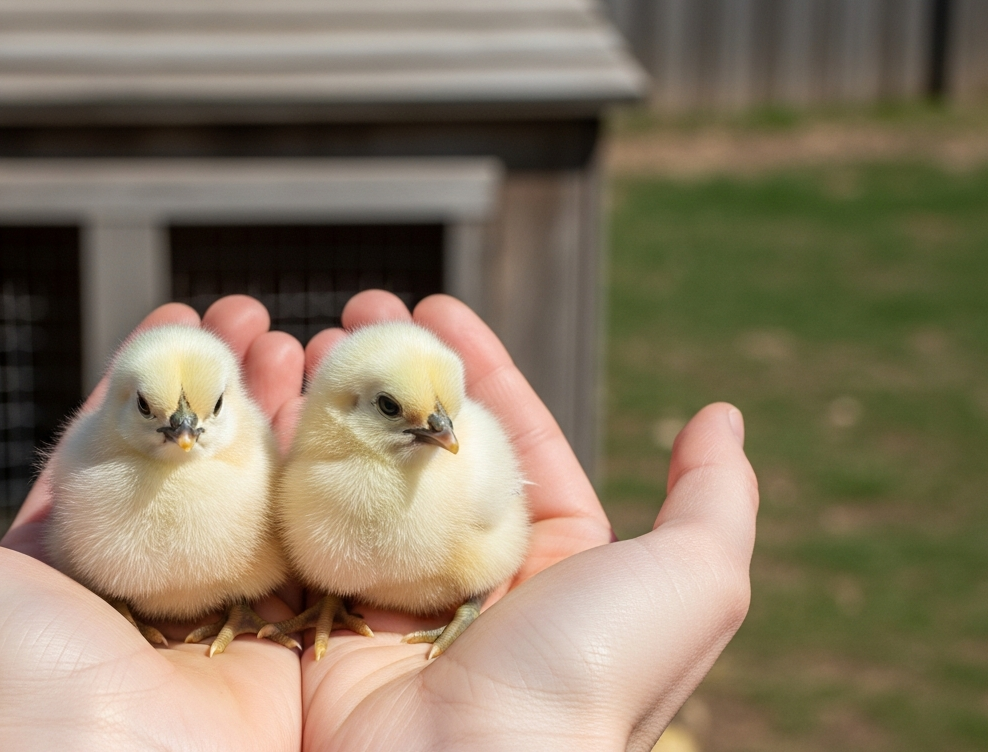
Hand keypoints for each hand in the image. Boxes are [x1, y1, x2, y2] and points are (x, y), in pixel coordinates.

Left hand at [0, 296, 306, 751]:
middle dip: (217, 382)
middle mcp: (138, 587)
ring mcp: (213, 612)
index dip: (135, 384)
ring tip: (298, 342)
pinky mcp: (278, 639)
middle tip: (248, 318)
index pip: (103, 450)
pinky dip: (318, 481)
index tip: (174, 317)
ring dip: (274, 413)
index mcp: (60, 568)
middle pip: (186, 460)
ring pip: (251, 491)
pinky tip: (328, 414)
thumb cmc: (0, 674)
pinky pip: (303, 546)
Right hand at [296, 291, 757, 751]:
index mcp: (553, 560)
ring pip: (357, 478)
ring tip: (303, 342)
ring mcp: (391, 598)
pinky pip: (297, 529)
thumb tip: (719, 416)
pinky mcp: (322, 622)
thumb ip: (712, 498)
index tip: (434, 307)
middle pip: (426, 448)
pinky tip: (268, 406)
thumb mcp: (692, 580)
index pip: (514, 436)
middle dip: (393, 374)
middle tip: (355, 314)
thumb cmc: (589, 679)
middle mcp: (470, 576)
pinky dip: (280, 466)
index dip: (478, 366)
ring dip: (331, 405)